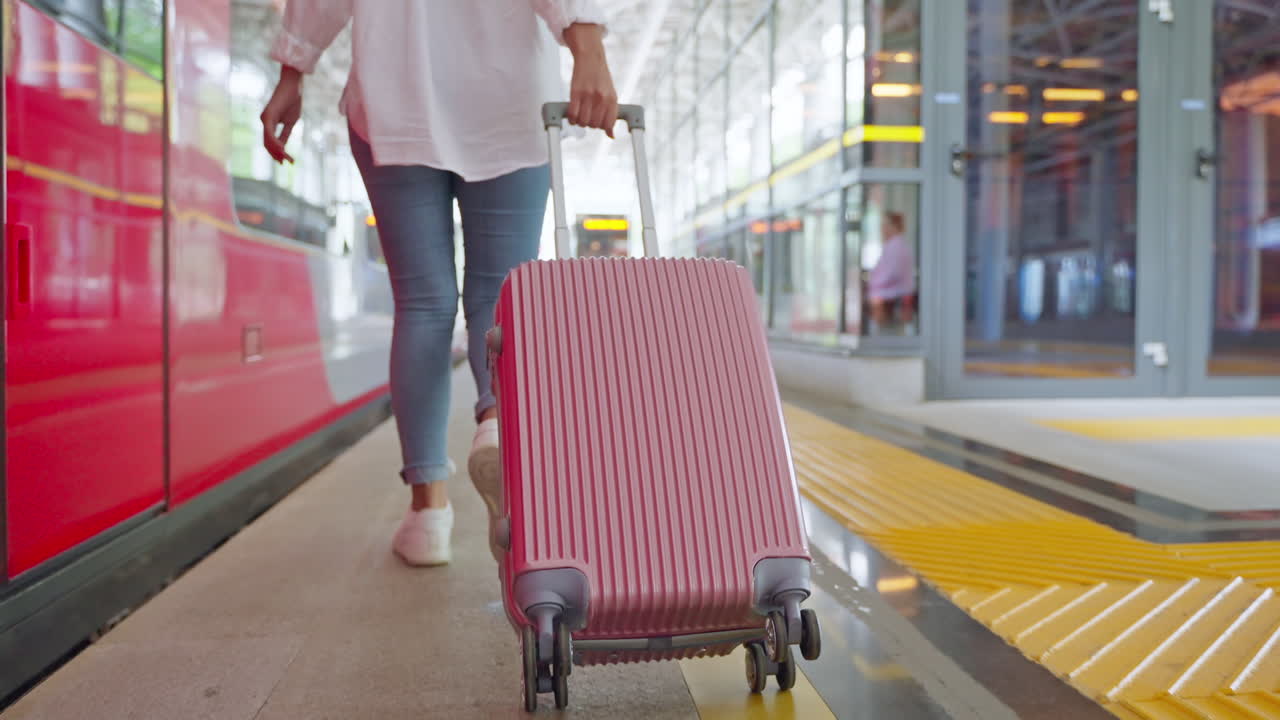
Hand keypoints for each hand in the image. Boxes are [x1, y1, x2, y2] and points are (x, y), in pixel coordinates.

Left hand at [261, 67, 302, 163]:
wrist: (293, 87)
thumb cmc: (293, 101)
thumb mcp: (290, 122)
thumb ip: (285, 134)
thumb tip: (282, 147)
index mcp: (269, 123)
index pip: (271, 142)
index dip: (278, 153)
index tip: (288, 161)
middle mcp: (264, 121)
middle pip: (268, 144)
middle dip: (277, 155)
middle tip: (288, 163)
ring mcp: (264, 119)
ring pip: (268, 141)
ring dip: (277, 152)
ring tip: (286, 159)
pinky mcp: (267, 116)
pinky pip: (269, 133)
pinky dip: (275, 143)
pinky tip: (282, 150)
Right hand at [563, 23, 617, 137]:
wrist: (591, 58)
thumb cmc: (601, 78)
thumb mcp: (611, 95)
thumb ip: (611, 114)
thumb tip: (611, 136)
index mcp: (612, 99)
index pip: (608, 124)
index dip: (602, 127)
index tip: (598, 123)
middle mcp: (601, 98)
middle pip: (594, 125)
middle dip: (589, 124)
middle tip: (587, 117)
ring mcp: (588, 95)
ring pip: (583, 121)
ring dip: (579, 122)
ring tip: (579, 115)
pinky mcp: (575, 92)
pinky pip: (572, 114)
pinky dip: (571, 119)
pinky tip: (572, 116)